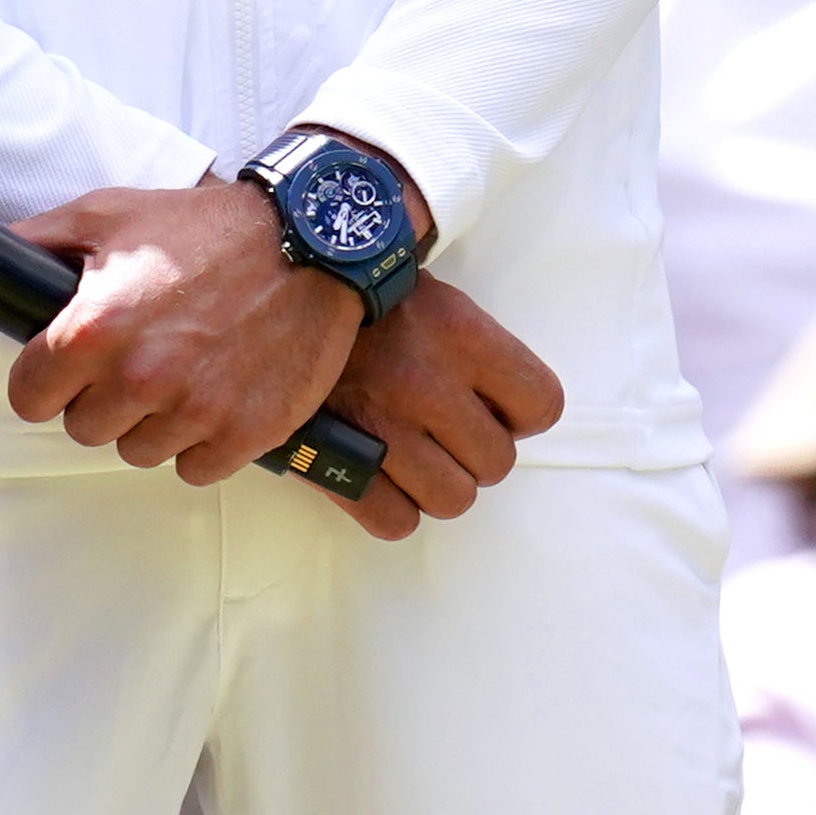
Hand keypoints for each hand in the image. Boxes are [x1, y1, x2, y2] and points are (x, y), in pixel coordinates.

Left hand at [3, 179, 363, 491]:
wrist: (315, 236)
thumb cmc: (209, 225)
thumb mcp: (111, 213)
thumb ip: (38, 240)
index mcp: (94, 330)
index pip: (28, 398)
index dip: (47, 379)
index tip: (72, 366)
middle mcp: (140, 378)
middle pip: (85, 429)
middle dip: (104, 398)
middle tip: (141, 357)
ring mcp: (195, 411)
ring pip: (139, 451)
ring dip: (155, 421)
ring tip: (186, 370)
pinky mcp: (245, 433)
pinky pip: (196, 468)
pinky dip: (204, 440)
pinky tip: (219, 393)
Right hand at [318, 276, 562, 540]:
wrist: (275, 294)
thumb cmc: (360, 297)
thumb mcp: (433, 297)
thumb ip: (476, 348)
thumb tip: (509, 402)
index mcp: (461, 333)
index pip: (540, 404)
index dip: (522, 414)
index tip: (499, 408)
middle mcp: (426, 382)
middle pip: (497, 462)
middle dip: (477, 453)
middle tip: (447, 431)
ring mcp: (380, 427)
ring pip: (453, 499)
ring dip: (439, 484)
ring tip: (414, 454)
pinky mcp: (334, 463)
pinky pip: (394, 520)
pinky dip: (392, 508)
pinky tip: (380, 476)